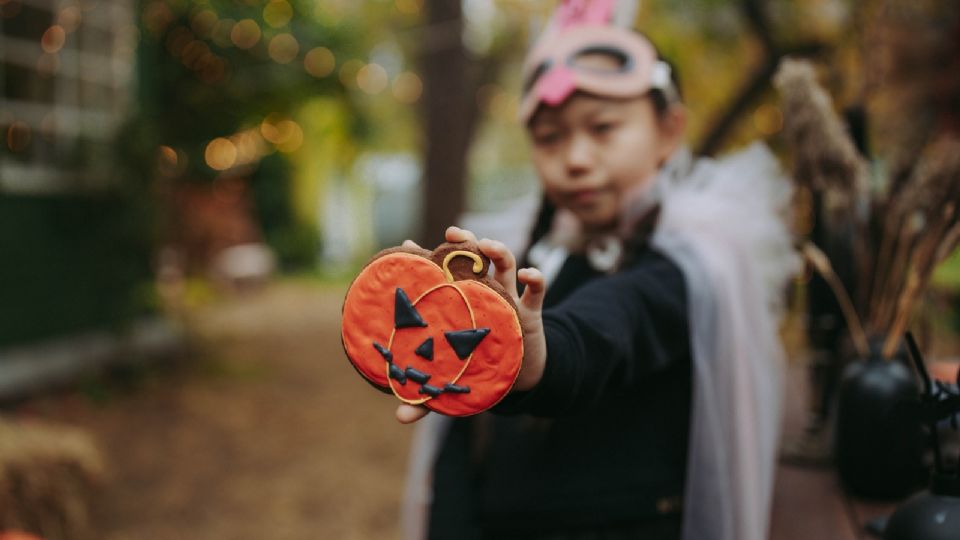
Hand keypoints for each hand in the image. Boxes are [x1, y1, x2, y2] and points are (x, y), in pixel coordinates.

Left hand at [395, 226, 546, 423]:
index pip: (440, 274)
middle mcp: (483, 294)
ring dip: (497, 250)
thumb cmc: (482, 370)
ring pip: (504, 263)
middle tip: (451, 234)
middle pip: (473, 258)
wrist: (522, 378)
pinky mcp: (531, 311)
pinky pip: (537, 288)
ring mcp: (508, 298)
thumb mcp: (455, 381)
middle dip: (463, 241)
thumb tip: (399, 418)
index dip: (424, 258)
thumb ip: (429, 398)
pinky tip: (528, 274)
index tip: (406, 246)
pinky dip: (534, 277)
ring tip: (486, 244)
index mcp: (460, 304)